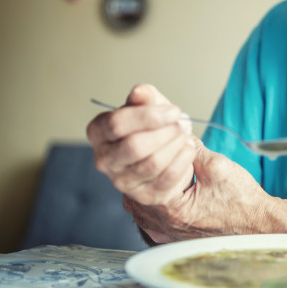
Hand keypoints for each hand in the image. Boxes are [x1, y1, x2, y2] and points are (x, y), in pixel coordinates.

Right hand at [86, 84, 195, 205]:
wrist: (165, 152)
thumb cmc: (152, 126)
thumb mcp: (149, 105)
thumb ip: (144, 97)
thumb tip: (140, 92)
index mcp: (98, 132)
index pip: (117, 124)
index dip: (148, 116)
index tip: (173, 111)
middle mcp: (104, 159)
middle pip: (135, 146)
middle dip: (166, 132)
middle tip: (183, 123)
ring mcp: (122, 181)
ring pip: (153, 163)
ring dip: (176, 145)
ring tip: (186, 135)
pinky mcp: (144, 195)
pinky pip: (167, 178)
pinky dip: (183, 160)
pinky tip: (188, 149)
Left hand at [123, 138, 276, 243]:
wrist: (258, 224)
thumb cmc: (242, 202)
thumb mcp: (217, 165)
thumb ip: (191, 147)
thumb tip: (176, 131)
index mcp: (173, 211)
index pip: (145, 174)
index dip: (152, 151)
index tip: (160, 138)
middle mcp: (164, 227)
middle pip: (137, 189)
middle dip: (144, 165)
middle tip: (152, 148)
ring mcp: (165, 234)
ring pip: (139, 202)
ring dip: (145, 181)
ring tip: (155, 164)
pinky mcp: (170, 236)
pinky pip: (148, 214)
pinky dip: (151, 198)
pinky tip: (161, 184)